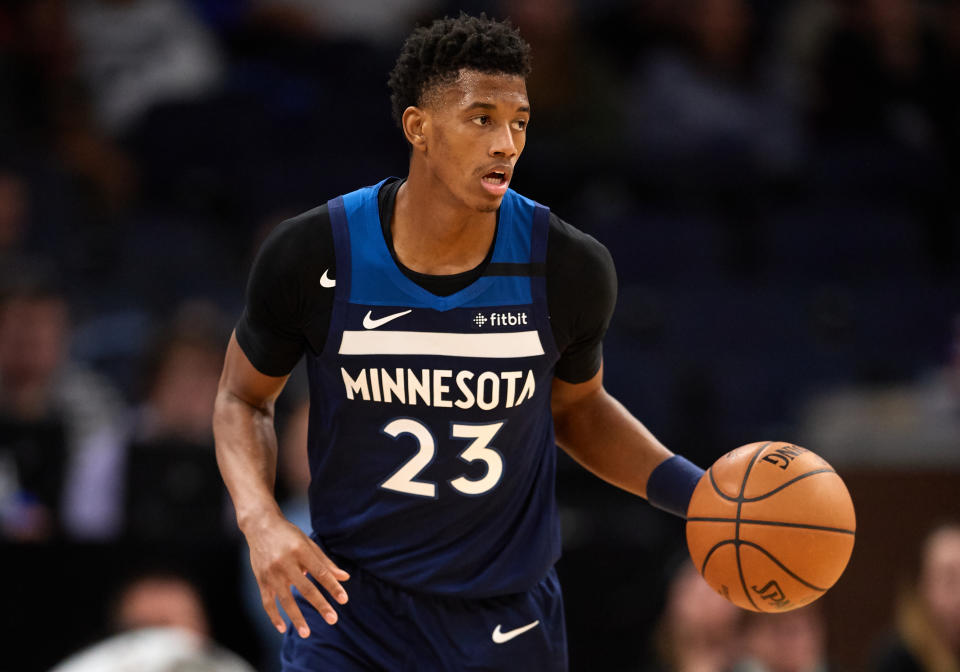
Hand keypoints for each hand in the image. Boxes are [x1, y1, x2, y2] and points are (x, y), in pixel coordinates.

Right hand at [243, 513, 349, 637]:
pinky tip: (282, 628)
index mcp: (301, 550)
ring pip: (285, 600)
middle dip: (320, 605)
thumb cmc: (289, 535)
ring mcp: (272, 573)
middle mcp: (286, 562)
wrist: (260, 526)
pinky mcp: (261, 579)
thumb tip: (345, 578)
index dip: (332, 586)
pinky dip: (274, 616)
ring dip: (296, 618)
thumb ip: (326, 562)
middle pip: (305, 588)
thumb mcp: (309, 544)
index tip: (343, 600)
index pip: (320, 572)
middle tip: (333, 619)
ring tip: (307, 633)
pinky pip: (267, 602)